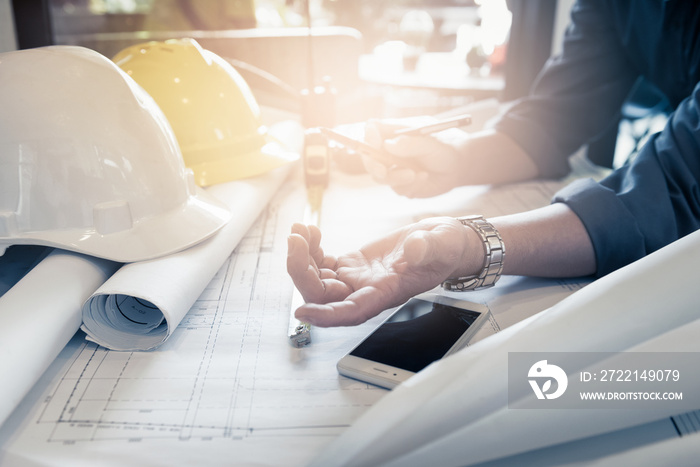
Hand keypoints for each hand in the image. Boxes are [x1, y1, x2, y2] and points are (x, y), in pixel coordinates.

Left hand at [286, 217, 479, 326]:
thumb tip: (413, 249)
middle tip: (295, 240)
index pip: (351, 312)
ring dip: (301, 256)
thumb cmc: (445, 248)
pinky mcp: (351, 264)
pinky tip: (310, 231)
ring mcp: (355, 278)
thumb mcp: (442, 245)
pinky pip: (321, 263)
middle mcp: (365, 291)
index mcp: (385, 293)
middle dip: (301, 271)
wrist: (442, 241)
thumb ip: (428, 248)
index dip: (326, 316)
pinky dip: (310, 248)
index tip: (302, 312)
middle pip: (323, 294)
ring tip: (299, 230)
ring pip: (316, 279)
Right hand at [363, 119, 469, 197]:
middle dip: (374, 166)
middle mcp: (390, 150)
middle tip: (384, 172)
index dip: (369, 136)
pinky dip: (411, 185)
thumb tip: (388, 145)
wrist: (457, 167)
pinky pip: (397, 188)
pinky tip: (424, 177)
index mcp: (394, 133)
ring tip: (416, 174)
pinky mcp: (400, 184)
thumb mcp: (431, 143)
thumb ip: (411, 144)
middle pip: (369, 157)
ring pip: (381, 177)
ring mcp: (393, 168)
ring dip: (397, 177)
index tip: (376, 143)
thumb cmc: (445, 149)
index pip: (373, 130)